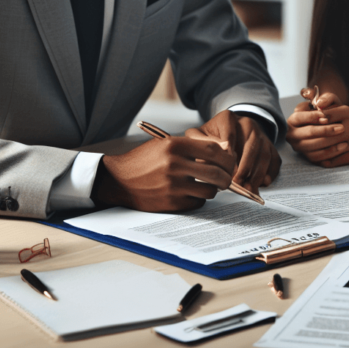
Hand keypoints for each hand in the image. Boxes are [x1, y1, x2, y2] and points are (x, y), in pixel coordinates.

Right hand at [92, 136, 234, 211]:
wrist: (119, 180)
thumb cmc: (146, 160)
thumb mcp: (167, 144)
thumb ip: (195, 146)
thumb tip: (226, 150)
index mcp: (175, 146)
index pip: (213, 149)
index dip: (226, 156)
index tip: (229, 160)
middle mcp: (175, 165)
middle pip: (216, 173)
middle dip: (227, 176)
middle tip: (227, 177)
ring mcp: (173, 186)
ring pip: (210, 190)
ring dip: (213, 188)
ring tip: (207, 184)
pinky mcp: (170, 203)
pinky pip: (197, 202)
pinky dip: (198, 198)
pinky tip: (191, 192)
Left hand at [186, 110, 280, 191]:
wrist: (229, 131)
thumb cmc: (211, 137)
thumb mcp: (198, 135)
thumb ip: (198, 143)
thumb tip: (210, 156)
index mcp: (228, 118)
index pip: (230, 135)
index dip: (228, 154)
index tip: (224, 170)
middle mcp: (247, 123)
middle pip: (252, 145)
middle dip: (245, 167)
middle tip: (236, 183)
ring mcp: (261, 134)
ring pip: (264, 154)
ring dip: (257, 173)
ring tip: (247, 188)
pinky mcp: (270, 146)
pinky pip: (274, 160)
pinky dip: (270, 173)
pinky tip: (262, 184)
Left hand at [286, 91, 348, 165]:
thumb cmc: (348, 120)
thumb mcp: (340, 107)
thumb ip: (327, 100)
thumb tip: (317, 104)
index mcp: (348, 113)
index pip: (325, 116)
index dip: (313, 122)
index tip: (304, 126)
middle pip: (327, 135)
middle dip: (312, 138)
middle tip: (300, 141)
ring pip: (332, 149)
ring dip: (317, 151)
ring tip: (307, 151)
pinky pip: (338, 160)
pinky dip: (326, 160)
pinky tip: (319, 159)